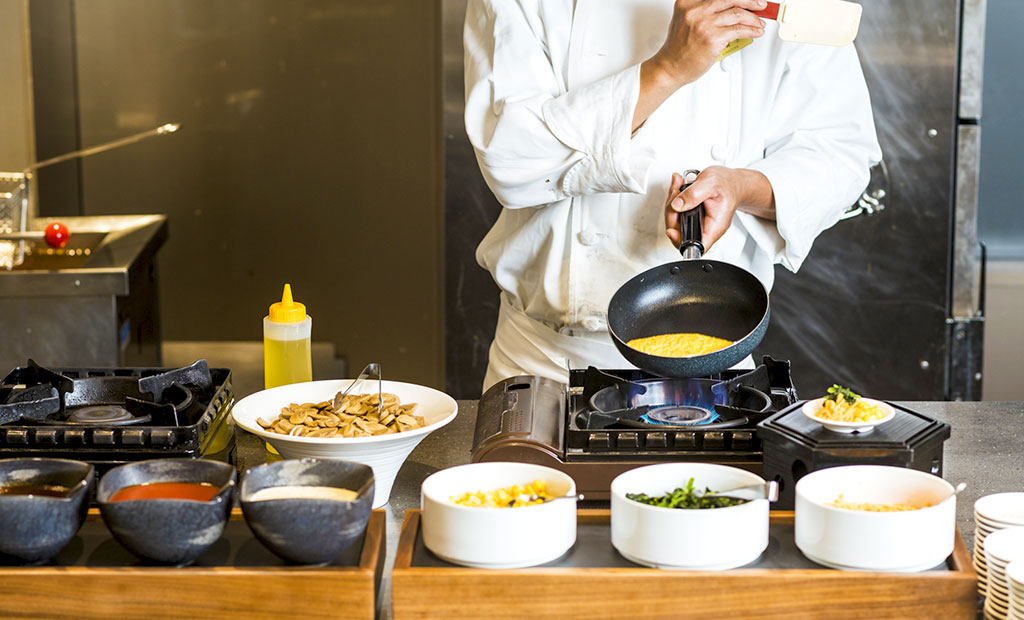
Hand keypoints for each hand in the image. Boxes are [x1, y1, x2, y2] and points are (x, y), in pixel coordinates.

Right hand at [649, 0, 766, 87]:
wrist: (670, 68)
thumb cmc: (679, 48)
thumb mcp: (686, 20)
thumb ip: (704, 11)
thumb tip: (732, 8)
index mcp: (687, 2)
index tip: (747, 0)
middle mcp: (695, 10)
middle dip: (750, 1)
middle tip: (760, 5)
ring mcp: (704, 23)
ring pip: (738, 13)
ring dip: (753, 18)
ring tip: (759, 23)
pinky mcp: (713, 38)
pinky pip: (739, 30)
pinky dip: (752, 30)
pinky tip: (755, 32)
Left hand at [665, 167, 773, 250]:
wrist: (732, 181)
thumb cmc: (727, 184)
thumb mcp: (710, 184)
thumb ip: (693, 195)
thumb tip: (677, 205)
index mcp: (714, 226)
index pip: (695, 245)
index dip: (680, 241)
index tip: (671, 230)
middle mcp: (705, 228)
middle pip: (679, 232)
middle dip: (672, 212)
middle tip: (676, 193)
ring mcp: (697, 223)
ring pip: (675, 222)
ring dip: (672, 203)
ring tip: (678, 186)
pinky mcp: (691, 217)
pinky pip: (677, 214)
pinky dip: (674, 201)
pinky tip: (678, 189)